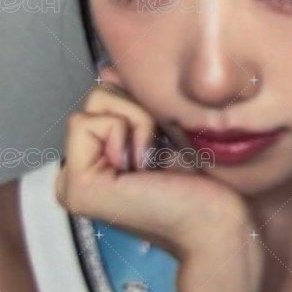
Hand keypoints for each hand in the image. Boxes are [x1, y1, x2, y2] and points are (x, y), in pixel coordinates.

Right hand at [54, 84, 258, 274]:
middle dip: (138, 108)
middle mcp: (77, 175)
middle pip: (95, 95)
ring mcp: (73, 185)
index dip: (137, 102)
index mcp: (94, 164)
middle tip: (158, 152)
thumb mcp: (159, 127)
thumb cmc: (201, 179)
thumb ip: (129, 101)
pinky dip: (125, 129)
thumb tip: (105, 72)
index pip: (101, 99)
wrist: (219, 219)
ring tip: (152, 159)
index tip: (161, 139)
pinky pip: (85, 121)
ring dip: (137, 119)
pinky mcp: (77, 188)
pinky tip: (142, 165)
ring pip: (91, 102)